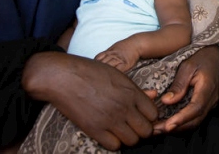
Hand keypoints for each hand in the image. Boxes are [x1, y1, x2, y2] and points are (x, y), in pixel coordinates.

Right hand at [23, 52, 156, 148]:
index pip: (154, 114)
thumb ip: (137, 89)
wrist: (63, 77)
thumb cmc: (91, 72)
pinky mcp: (95, 129)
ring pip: (132, 141)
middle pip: (146, 130)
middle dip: (142, 130)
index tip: (142, 116)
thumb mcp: (118, 75)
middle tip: (133, 125)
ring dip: (128, 137)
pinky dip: (114, 142)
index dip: (149, 117)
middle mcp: (124, 107)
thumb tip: (155, 95)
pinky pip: (114, 146)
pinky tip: (109, 134)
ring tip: (121, 130)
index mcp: (131, 92)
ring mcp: (110, 119)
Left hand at [152, 45, 218, 133]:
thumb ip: (178, 84)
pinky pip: (194, 117)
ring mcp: (210, 102)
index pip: (196, 108)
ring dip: (177, 127)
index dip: (181, 118)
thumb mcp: (187, 66)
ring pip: (195, 121)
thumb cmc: (199, 55)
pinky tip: (167, 122)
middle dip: (176, 127)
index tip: (167, 125)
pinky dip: (181, 122)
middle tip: (156, 130)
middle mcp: (211, 98)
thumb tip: (167, 101)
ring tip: (158, 128)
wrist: (211, 51)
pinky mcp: (205, 103)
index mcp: (208, 87)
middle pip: (195, 120)